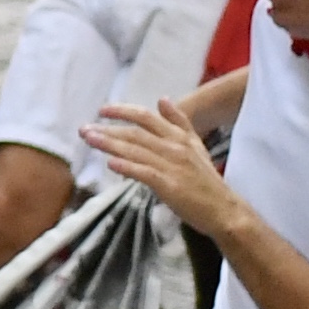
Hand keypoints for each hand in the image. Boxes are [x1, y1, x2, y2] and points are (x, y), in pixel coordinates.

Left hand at [82, 98, 240, 237]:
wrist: (224, 209)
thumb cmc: (206, 181)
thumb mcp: (196, 145)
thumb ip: (179, 122)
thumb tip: (162, 99)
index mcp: (179, 136)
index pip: (146, 117)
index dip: (123, 111)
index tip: (102, 110)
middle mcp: (175, 147)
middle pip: (136, 133)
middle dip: (108, 129)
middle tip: (84, 129)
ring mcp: (173, 166)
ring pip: (136, 150)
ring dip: (110, 144)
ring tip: (90, 140)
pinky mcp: (170, 186)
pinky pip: (144, 172)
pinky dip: (127, 166)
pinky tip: (111, 163)